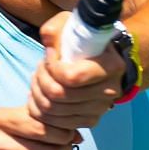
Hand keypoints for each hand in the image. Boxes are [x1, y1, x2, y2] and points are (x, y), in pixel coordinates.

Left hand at [25, 12, 127, 129]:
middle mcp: (110, 90)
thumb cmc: (84, 41)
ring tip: (37, 81)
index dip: (51, 68)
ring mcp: (101, 109)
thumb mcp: (70, 25)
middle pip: (59, 96)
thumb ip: (56, 30)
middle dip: (40, 81)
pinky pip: (57, 123)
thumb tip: (49, 44)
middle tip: (39, 69)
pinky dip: (42, 111)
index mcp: (111, 66)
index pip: (71, 77)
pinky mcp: (90, 121)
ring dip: (37, 95)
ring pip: (54, 110)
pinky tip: (40, 96)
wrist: (101, 60)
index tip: (49, 56)